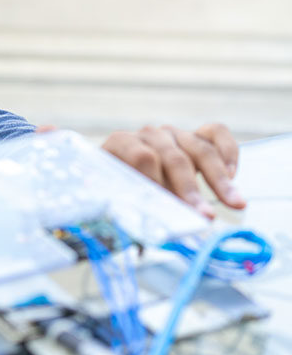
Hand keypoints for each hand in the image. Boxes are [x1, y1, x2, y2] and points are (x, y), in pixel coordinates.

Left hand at [102, 123, 244, 217]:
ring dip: (219, 180)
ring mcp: (174, 133)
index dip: (157, 183)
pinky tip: (233, 175)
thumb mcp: (118, 194)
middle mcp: (149, 134)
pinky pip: (216, 133)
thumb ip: (134, 202)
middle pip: (174, 157)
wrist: (123, 169)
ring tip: (236, 204)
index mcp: (121, 143)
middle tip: (206, 217)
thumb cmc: (119, 188)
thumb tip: (156, 222)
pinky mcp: (195, 135)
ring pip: (200, 149)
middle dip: (190, 190)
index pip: (142, 157)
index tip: (170, 209)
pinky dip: (228, 152)